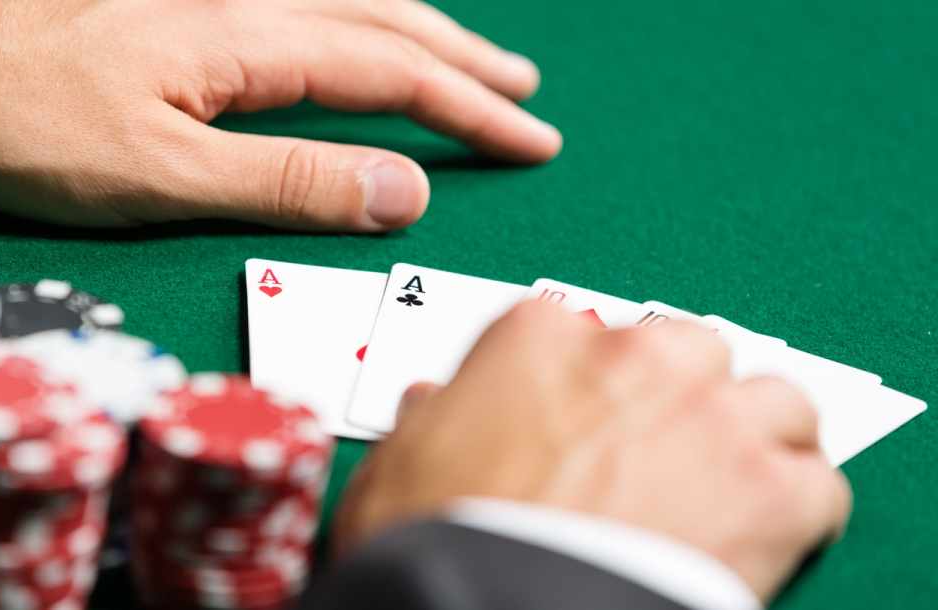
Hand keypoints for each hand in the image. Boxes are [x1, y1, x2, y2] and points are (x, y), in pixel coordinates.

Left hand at [0, 0, 560, 227]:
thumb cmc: (36, 126)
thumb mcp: (166, 176)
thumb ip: (289, 182)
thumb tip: (400, 189)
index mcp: (251, 39)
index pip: (395, 70)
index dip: (471, 108)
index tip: (530, 139)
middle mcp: (249, 1)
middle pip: (390, 21)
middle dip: (467, 63)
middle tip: (527, 95)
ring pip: (354, 1)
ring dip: (425, 32)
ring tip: (474, 60)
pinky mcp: (190, 7)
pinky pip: (310, 3)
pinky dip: (364, 19)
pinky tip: (365, 33)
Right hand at [333, 300, 851, 601]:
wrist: (490, 607)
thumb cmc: (439, 542)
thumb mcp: (399, 467)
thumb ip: (429, 421)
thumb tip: (430, 404)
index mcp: (538, 338)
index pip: (582, 333)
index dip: (587, 388)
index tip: (582, 427)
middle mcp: (632, 356)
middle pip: (689, 352)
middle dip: (680, 399)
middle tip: (658, 457)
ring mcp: (709, 417)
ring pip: (771, 402)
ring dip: (754, 442)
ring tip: (723, 493)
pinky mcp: (769, 492)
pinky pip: (815, 482)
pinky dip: (796, 511)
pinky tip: (761, 538)